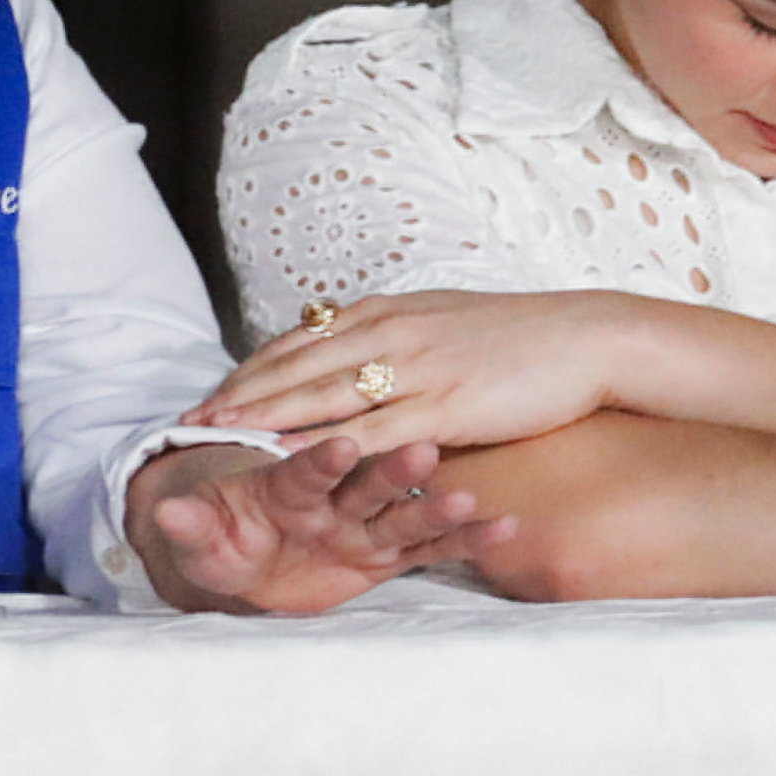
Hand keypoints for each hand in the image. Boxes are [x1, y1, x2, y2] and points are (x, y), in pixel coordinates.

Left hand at [129, 434, 505, 614]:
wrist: (247, 557)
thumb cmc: (227, 535)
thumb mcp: (203, 539)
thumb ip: (191, 527)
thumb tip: (164, 511)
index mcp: (286, 484)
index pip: (302, 467)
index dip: (318, 456)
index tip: (340, 445)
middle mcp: (334, 498)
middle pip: (365, 479)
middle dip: (390, 466)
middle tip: (422, 448)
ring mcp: (364, 524)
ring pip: (405, 510)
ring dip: (435, 501)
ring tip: (469, 497)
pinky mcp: (388, 554)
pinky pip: (432, 549)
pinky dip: (466, 542)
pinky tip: (505, 530)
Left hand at [197, 290, 629, 451]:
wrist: (588, 339)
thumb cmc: (523, 339)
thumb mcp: (445, 324)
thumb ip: (397, 338)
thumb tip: (359, 353)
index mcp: (389, 312)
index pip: (300, 342)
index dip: (250, 370)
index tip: (211, 394)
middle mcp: (390, 334)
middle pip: (295, 366)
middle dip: (237, 395)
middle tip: (188, 422)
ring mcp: (415, 369)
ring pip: (322, 396)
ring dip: (264, 420)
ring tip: (219, 441)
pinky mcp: (443, 406)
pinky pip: (371, 431)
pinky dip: (325, 446)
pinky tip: (292, 463)